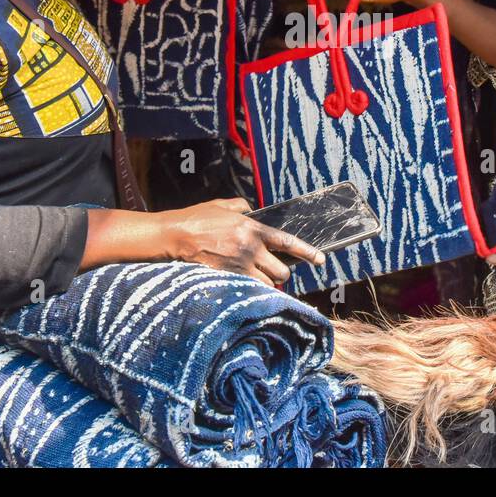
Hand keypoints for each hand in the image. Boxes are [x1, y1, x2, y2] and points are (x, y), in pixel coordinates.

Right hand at [158, 198, 325, 285]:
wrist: (174, 235)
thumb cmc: (196, 219)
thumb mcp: (222, 206)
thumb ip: (240, 207)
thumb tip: (250, 209)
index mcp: (252, 229)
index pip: (287, 242)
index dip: (307, 252)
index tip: (321, 260)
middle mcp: (250, 249)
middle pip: (281, 272)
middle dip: (279, 274)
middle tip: (271, 272)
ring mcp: (239, 266)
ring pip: (266, 285)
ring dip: (265, 284)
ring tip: (256, 279)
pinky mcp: (227, 279)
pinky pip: (248, 291)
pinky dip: (250, 290)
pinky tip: (244, 287)